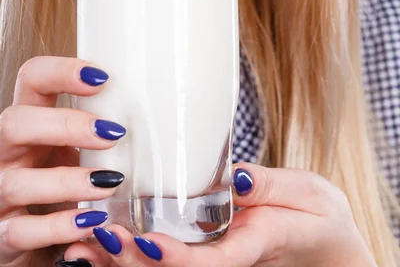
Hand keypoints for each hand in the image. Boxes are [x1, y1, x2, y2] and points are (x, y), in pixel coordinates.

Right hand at [0, 57, 126, 266]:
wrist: (39, 239)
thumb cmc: (64, 185)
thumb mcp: (79, 151)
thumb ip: (103, 133)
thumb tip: (161, 115)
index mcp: (30, 122)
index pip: (31, 79)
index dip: (60, 71)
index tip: (101, 77)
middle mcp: (9, 152)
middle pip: (15, 122)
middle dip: (64, 124)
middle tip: (111, 134)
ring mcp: (1, 192)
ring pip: (17, 181)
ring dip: (67, 181)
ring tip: (109, 183)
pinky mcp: (4, 235)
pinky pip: (21, 231)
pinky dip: (58, 227)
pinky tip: (90, 221)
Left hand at [61, 164, 376, 266]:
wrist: (323, 241)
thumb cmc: (318, 218)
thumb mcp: (310, 195)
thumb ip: (274, 187)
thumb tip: (235, 176)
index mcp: (252, 245)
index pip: (210, 261)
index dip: (176, 257)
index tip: (146, 241)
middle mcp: (225, 256)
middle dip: (132, 259)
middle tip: (97, 236)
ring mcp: (212, 254)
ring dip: (120, 259)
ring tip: (81, 242)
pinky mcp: (205, 244)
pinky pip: (163, 254)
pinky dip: (128, 249)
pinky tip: (96, 239)